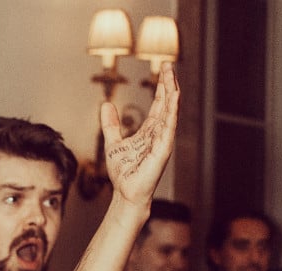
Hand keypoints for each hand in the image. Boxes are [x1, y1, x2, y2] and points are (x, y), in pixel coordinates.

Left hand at [103, 62, 179, 207]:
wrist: (125, 193)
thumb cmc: (123, 173)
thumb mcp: (113, 142)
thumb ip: (111, 124)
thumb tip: (106, 105)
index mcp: (150, 131)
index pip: (159, 104)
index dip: (162, 87)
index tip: (165, 69)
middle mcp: (159, 133)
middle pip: (167, 104)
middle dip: (169, 84)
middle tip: (170, 65)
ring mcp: (163, 140)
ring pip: (170, 112)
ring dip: (172, 93)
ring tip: (172, 76)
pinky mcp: (163, 149)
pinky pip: (168, 127)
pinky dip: (172, 112)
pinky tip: (174, 98)